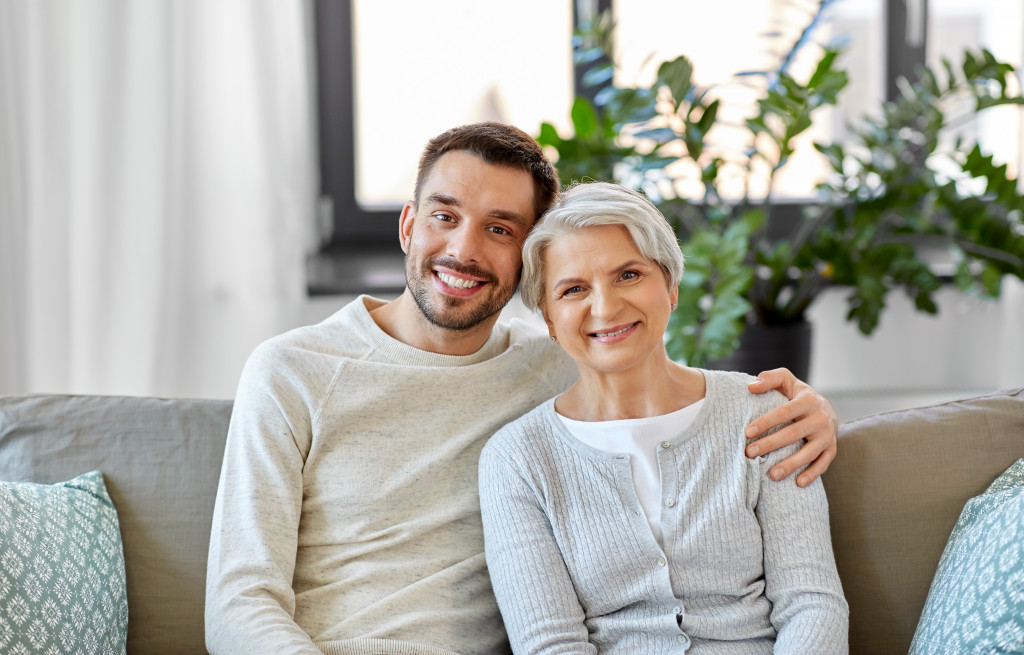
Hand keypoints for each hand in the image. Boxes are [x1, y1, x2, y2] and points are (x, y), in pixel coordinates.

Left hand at [743, 368, 837, 487]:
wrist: (825, 409)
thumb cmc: (797, 395)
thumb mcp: (786, 380)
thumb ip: (769, 378)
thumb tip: (750, 386)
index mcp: (808, 400)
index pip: (784, 412)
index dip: (765, 422)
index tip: (747, 432)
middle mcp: (820, 418)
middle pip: (793, 434)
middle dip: (770, 444)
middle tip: (749, 453)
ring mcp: (827, 435)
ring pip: (809, 452)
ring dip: (790, 465)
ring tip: (771, 475)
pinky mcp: (832, 449)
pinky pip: (823, 464)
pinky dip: (812, 474)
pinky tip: (798, 483)